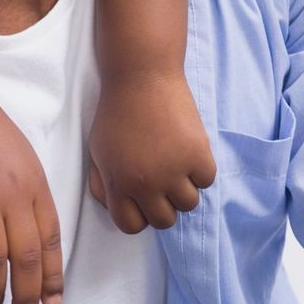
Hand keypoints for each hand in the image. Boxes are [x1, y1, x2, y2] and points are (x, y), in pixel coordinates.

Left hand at [87, 67, 216, 231]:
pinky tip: (186, 150)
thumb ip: (102, 184)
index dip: (137, 215)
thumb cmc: (116, 113)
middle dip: (162, 206)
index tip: (140, 200)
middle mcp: (146, 183)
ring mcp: (174, 170)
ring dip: (183, 188)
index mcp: (118, 183)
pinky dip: (200, 170)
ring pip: (189, 204)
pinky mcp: (199, 155)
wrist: (140, 77)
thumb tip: (114, 208)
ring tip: (173, 164)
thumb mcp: (97, 151)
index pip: (131, 226)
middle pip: (164, 222)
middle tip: (160, 182)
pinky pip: (207, 181)